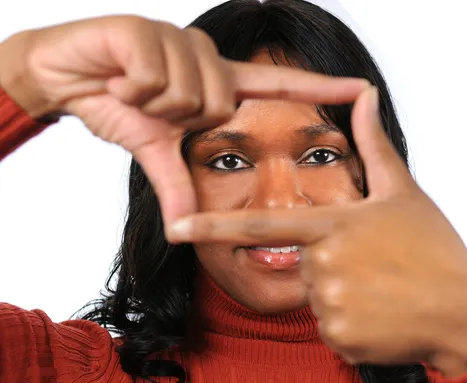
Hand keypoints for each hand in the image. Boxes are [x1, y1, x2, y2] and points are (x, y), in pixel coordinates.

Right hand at [0, 15, 367, 227]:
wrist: (67, 75)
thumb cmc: (117, 105)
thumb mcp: (154, 151)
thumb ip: (177, 184)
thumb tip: (184, 231)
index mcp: (218, 83)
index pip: (280, 85)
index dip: (321, 87)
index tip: (362, 88)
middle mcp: (209, 57)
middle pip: (219, 102)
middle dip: (180, 115)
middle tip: (153, 107)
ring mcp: (182, 40)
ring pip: (190, 90)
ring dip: (153, 102)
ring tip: (134, 89)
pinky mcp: (150, 29)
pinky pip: (156, 73)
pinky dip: (130, 86)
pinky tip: (119, 76)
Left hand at [168, 87, 466, 376]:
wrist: (466, 311)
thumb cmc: (436, 249)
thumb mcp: (404, 191)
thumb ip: (374, 144)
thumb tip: (366, 96)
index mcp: (333, 226)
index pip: (262, 226)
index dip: (213, 227)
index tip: (175, 228)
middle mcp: (323, 265)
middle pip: (304, 263)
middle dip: (331, 264)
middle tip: (377, 265)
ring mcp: (330, 305)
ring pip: (317, 297)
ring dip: (343, 294)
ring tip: (384, 290)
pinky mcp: (340, 338)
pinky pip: (331, 327)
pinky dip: (352, 323)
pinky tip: (383, 314)